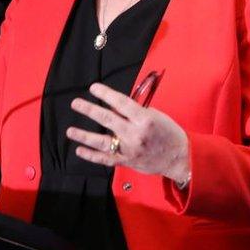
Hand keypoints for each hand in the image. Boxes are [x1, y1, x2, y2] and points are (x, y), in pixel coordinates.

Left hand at [68, 82, 189, 183]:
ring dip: (84, 136)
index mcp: (144, 119)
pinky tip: (79, 150)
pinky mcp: (126, 162)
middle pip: (107, 119)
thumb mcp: (155, 115)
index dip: (105, 94)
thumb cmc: (168, 132)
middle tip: (75, 103)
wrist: (179, 157)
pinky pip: (105, 159)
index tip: (93, 87)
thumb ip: (134, 111)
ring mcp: (129, 149)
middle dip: (89, 110)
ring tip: (70, 131)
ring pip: (102, 142)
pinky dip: (91, 156)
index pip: (121, 102)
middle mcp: (134, 134)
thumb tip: (113, 106)